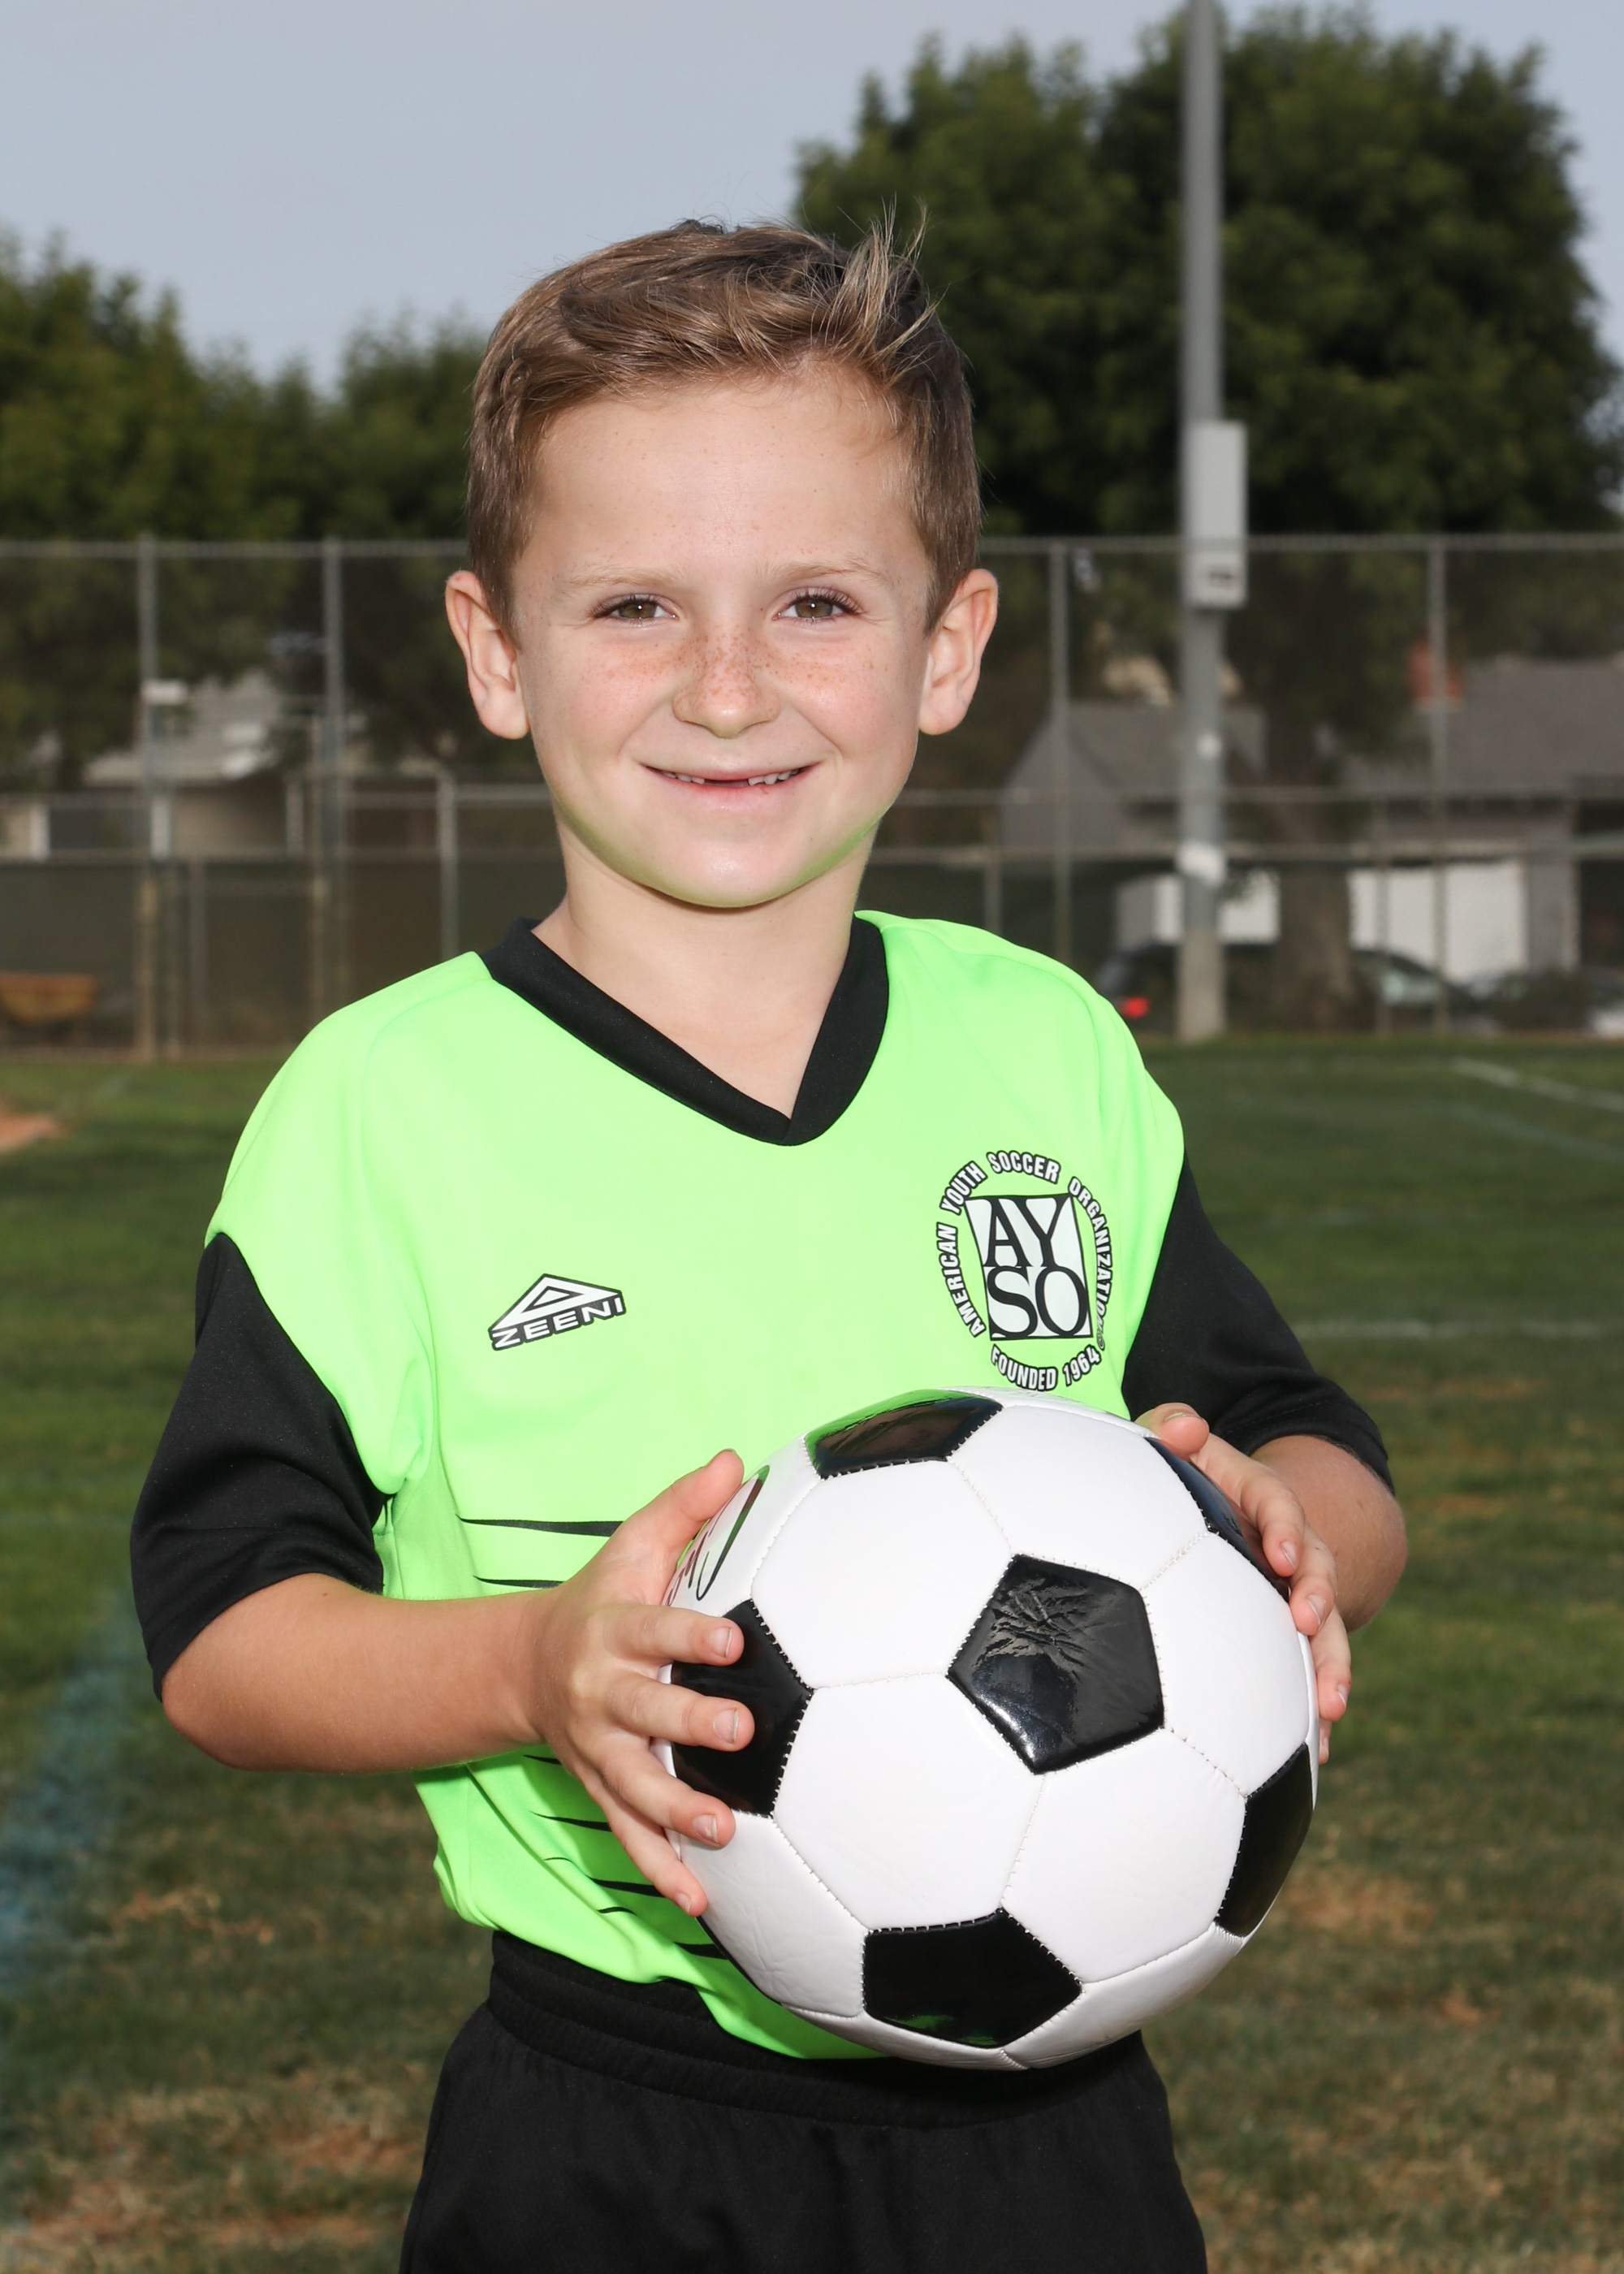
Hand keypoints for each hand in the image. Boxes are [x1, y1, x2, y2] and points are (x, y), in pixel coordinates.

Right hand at [524, 1450, 751, 1913]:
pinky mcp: (601, 1790)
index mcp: (613, 1631)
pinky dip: (662, 1870)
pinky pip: (630, 1837)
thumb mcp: (634, 1545)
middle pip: (644, 1713)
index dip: (690, 1637)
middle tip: (741, 1734)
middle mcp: (601, 1694)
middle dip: (689, 1726)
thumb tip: (736, 1458)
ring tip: (722, 1834)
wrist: (528, 1663)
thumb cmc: (604, 1595)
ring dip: (676, 1814)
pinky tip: (702, 1903)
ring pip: (634, 1786)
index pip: (654, 1630)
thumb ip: (685, 1508)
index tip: (731, 1642)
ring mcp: (598, 1750)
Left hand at [1136, 1404, 1348, 1763]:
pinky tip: (1314, 1756)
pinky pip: (1305, 1672)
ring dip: (1330, 1668)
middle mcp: (1286, 1548)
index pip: (1280, 1506)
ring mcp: (1291, 1594)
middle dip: (1321, 1598)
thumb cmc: (1179, 1475)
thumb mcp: (1171, 1442)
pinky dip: (1309, 1711)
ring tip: (1330, 1711)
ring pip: (1325, 1632)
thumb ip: (1170, 1425)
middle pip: (1317, 1572)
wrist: (1214, 1511)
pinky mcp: (1285, 1634)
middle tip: (1310, 1624)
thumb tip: (1183, 1426)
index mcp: (1259, 1499)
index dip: (1288, 1528)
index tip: (1284, 1556)